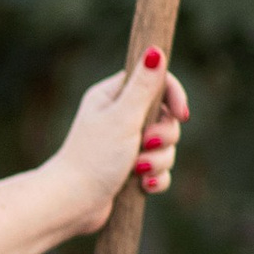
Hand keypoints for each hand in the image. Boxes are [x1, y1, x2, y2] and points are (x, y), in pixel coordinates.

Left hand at [50, 51, 190, 230]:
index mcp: (112, 97)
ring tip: (137, 171)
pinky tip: (143, 187)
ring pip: (165, 147)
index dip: (173, 96)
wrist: (72, 204)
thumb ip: (144, 86)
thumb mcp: (123, 117)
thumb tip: (156, 49)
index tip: (181, 113)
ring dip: (159, 161)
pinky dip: (156, 179)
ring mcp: (125, 145)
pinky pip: (160, 170)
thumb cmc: (94, 158)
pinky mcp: (130, 170)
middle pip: (166, 117)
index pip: (155, 82)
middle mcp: (118, 117)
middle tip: (144, 146)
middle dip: (164, 136)